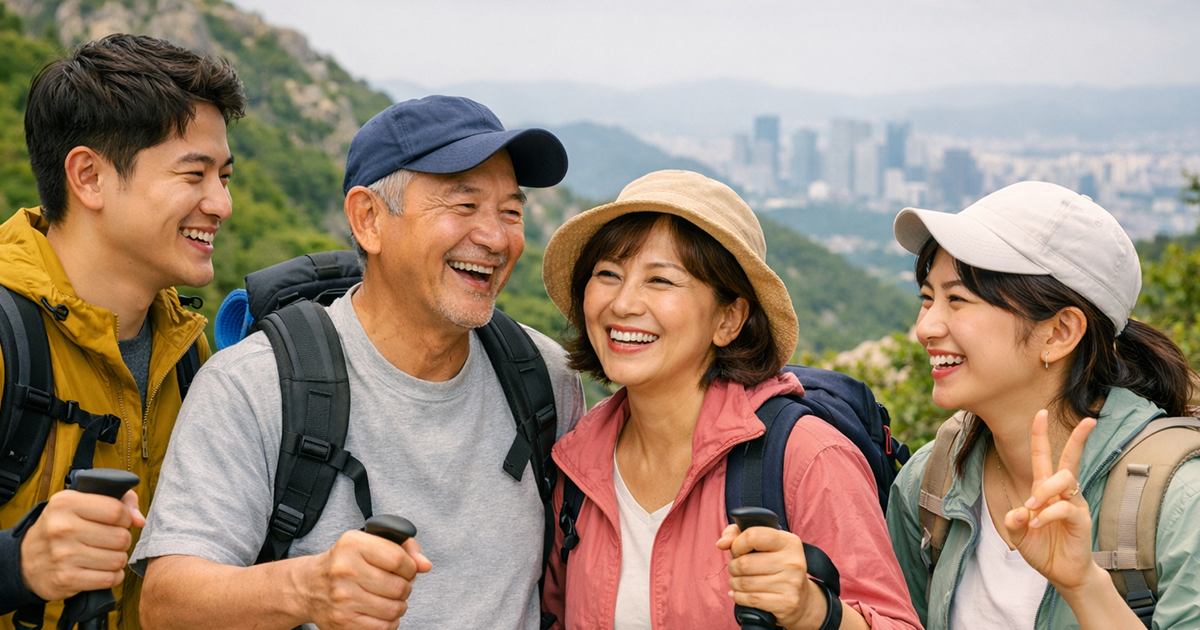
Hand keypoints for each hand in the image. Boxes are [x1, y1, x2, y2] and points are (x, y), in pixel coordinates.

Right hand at [20, 489, 144, 600]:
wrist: (25, 560)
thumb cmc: (62, 527)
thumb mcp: (82, 503)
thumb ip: (120, 500)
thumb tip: (140, 520)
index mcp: (66, 503)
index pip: (117, 511)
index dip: (126, 518)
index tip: (119, 521)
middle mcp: (62, 528)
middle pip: (121, 537)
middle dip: (121, 540)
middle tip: (108, 541)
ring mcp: (62, 555)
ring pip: (118, 559)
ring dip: (117, 559)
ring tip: (103, 555)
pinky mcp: (65, 579)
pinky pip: (109, 579)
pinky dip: (111, 576)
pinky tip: (100, 570)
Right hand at [301, 530, 431, 629]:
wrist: (309, 587)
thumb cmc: (345, 563)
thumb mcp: (368, 543)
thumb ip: (404, 548)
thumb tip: (425, 565)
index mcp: (353, 545)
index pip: (399, 559)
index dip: (410, 567)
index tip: (406, 569)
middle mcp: (345, 570)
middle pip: (399, 587)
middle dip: (405, 587)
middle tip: (397, 585)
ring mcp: (343, 598)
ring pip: (394, 609)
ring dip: (399, 605)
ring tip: (389, 598)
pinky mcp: (343, 621)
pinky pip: (383, 627)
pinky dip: (389, 621)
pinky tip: (381, 611)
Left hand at [717, 524, 824, 629]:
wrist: (801, 599)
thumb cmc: (776, 566)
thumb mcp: (763, 544)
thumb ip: (737, 534)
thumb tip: (722, 543)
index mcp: (789, 541)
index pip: (752, 536)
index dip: (737, 544)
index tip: (737, 551)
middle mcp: (793, 561)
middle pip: (744, 563)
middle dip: (733, 567)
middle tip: (738, 569)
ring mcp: (791, 583)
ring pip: (744, 583)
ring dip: (735, 583)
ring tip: (740, 582)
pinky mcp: (786, 603)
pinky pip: (749, 599)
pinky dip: (739, 597)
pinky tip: (742, 594)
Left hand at [1004, 409, 1099, 591]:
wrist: (1061, 573)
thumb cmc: (1042, 549)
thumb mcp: (1018, 534)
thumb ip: (1014, 521)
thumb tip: (1019, 511)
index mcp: (1044, 490)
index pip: (1044, 457)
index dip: (1041, 435)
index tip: (1042, 412)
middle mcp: (1062, 493)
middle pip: (1069, 459)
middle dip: (1078, 439)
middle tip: (1089, 421)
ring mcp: (1073, 504)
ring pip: (1064, 480)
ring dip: (1044, 490)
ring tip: (1033, 508)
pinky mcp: (1080, 519)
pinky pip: (1065, 508)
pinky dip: (1048, 514)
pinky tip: (1038, 524)